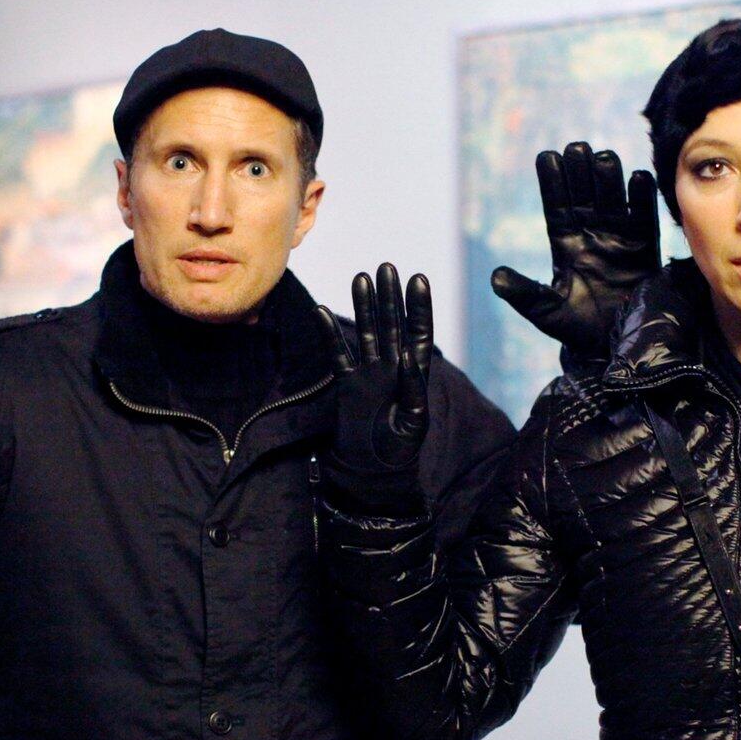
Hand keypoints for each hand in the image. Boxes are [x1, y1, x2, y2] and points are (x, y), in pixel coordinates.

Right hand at [315, 264, 432, 470]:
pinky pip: (338, 354)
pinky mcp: (348, 383)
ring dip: (364, 306)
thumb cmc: (399, 452)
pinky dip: (330, 334)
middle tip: (387, 266)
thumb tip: (408, 357)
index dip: (418, 308)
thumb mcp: (414, 423)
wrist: (372, 472)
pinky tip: (322, 311)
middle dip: (390, 297)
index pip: (418, 333)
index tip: (418, 279)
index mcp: (415, 375)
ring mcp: (369, 374)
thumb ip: (414, 390)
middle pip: (391, 325)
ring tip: (362, 276)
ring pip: (366, 332)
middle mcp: (392, 368)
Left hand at [491, 142, 660, 355]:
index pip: (556, 205)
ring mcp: (619, 237)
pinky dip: (642, 198)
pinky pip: (644, 218)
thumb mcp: (545, 311)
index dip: (552, 182)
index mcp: (564, 243)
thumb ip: (524, 293)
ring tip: (604, 157)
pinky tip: (638, 178)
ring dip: (608, 178)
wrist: (612, 346)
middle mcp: (591, 233)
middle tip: (577, 148)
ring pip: (613, 199)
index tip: (547, 157)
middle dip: (580, 171)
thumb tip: (496, 277)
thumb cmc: (575, 329)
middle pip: (584, 194)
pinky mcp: (645, 248)